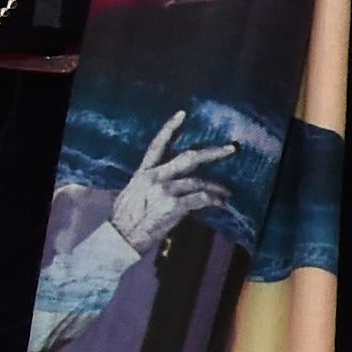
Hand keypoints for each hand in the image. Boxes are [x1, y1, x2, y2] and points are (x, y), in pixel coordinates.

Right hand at [109, 109, 243, 254]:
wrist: (120, 237)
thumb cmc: (127, 218)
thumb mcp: (134, 193)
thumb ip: (153, 183)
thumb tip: (174, 183)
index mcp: (143, 172)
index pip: (157, 145)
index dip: (170, 128)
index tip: (183, 113)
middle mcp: (154, 177)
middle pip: (188, 157)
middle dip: (212, 152)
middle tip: (231, 149)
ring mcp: (164, 190)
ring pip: (198, 180)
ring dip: (216, 186)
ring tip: (226, 193)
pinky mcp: (172, 205)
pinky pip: (200, 198)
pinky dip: (213, 200)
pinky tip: (220, 204)